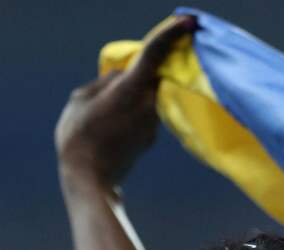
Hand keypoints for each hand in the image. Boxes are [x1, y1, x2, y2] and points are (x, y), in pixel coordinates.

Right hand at [54, 16, 195, 184]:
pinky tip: (117, 120)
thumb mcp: (81, 98)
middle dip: (149, 69)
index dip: (172, 36)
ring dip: (139, 92)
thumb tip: (123, 77)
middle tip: (130, 70)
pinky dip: (137, 109)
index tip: (188, 23)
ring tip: (112, 104)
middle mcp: (150, 105)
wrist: (91, 178)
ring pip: (150, 96)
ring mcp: (154, 123)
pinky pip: (146, 113)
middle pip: (155, 76)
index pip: (155, 56)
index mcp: (132, 89)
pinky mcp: (152, 136)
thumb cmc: (79, 136)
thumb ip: (106, 82)